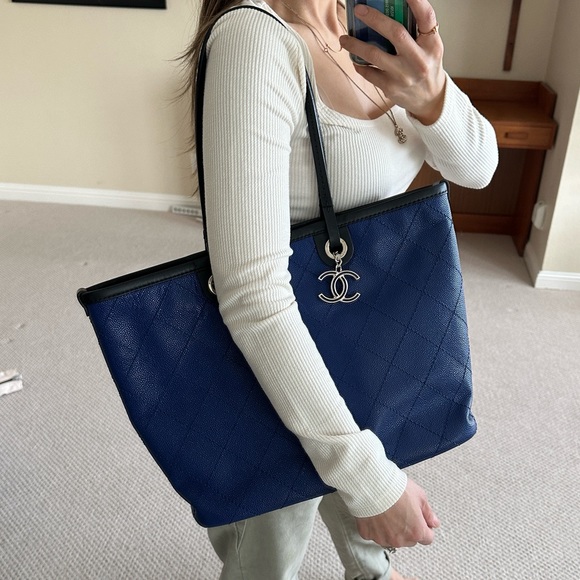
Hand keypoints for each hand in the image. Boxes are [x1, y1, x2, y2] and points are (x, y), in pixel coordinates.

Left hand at [339, 0, 445, 124]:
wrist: (428, 99)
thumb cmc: (425, 67)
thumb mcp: (428, 47)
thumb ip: (415, 31)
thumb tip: (387, 11)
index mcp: (431, 44)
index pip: (426, 17)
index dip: (416, 2)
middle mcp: (419, 60)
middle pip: (395, 33)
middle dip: (374, 19)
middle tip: (359, 10)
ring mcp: (404, 75)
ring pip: (375, 55)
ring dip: (355, 45)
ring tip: (344, 38)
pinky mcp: (391, 88)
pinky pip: (369, 73)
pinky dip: (359, 65)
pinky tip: (355, 59)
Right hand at [355, 478, 439, 548]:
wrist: (371, 485)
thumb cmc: (395, 488)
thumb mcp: (419, 496)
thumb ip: (428, 513)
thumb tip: (434, 522)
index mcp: (416, 531)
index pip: (427, 538)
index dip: (424, 527)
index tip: (419, 519)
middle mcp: (400, 540)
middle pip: (409, 539)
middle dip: (407, 528)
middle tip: (401, 511)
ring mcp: (383, 539)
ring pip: (392, 538)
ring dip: (392, 529)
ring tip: (387, 511)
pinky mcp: (368, 535)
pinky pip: (375, 534)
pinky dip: (376, 527)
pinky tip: (376, 513)